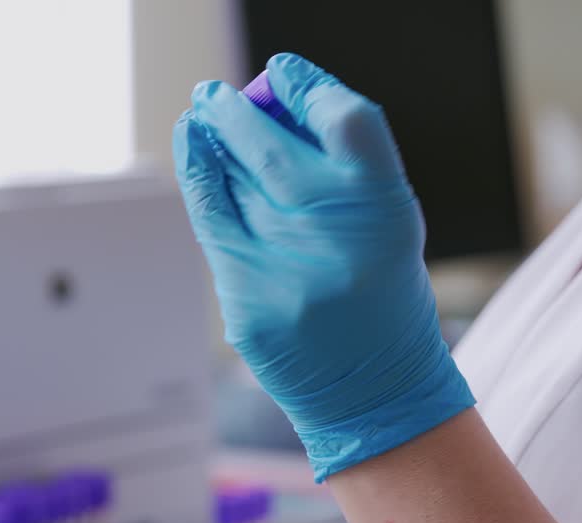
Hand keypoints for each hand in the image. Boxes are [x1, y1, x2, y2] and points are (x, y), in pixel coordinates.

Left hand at [174, 54, 473, 479]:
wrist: (376, 391)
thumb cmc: (380, 296)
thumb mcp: (388, 225)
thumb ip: (343, 170)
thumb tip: (275, 106)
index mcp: (386, 209)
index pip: (346, 118)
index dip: (308, 87)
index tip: (282, 72)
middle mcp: (337, 237)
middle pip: (272, 149)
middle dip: (236, 113)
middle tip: (215, 95)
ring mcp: (287, 272)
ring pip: (231, 185)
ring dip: (209, 143)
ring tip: (201, 117)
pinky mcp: (249, 303)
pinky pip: (213, 228)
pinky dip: (200, 184)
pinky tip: (194, 156)